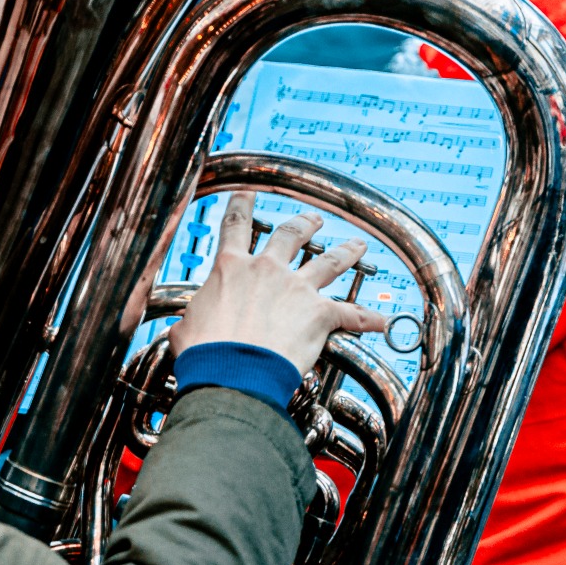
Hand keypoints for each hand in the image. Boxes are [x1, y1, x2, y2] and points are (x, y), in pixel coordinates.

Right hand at [170, 193, 387, 375]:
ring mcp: (296, 288)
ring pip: (327, 261)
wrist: (232, 371)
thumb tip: (184, 329)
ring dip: (345, 252)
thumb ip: (192, 320)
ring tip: (357, 245)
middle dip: (304, 223)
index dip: (241, 205)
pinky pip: (350, 313)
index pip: (235, 226)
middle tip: (314, 218)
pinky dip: (367, 318)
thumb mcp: (187, 328)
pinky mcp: (319, 313)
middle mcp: (266, 270)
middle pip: (290, 235)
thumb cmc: (206, 353)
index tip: (247, 193)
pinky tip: (381, 321)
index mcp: (230, 268)